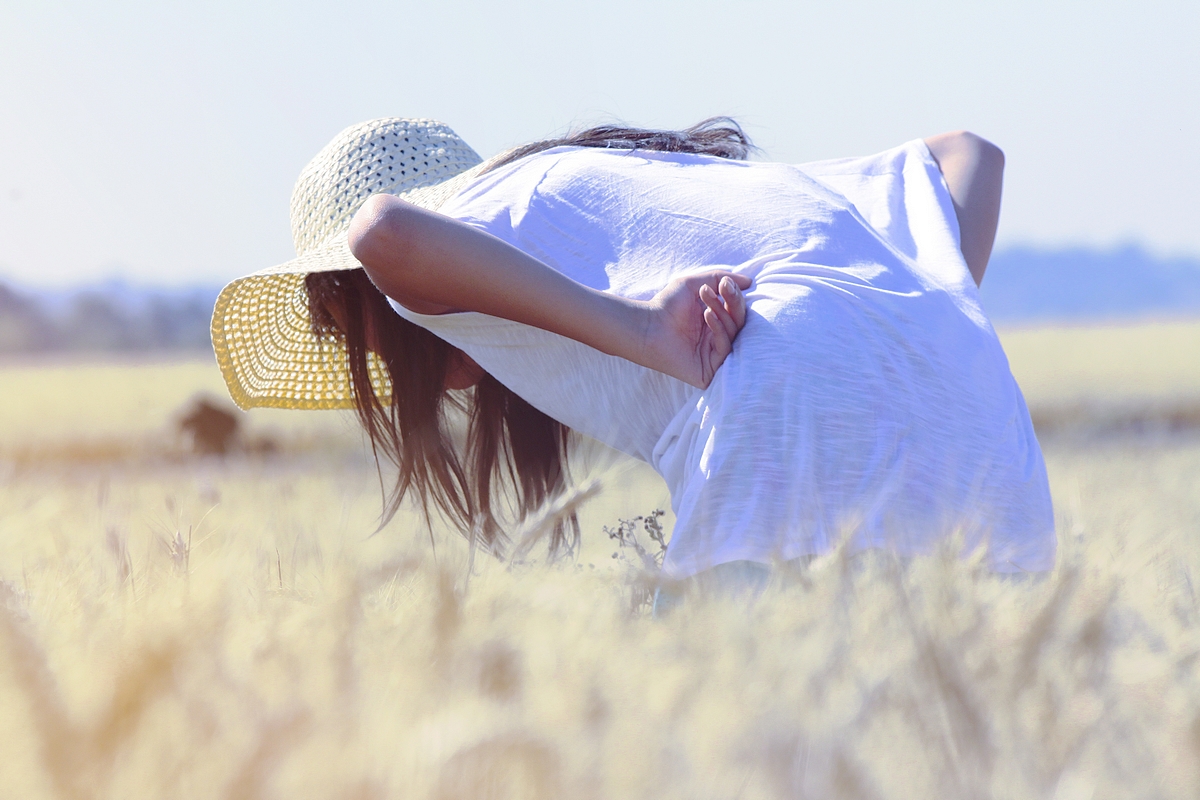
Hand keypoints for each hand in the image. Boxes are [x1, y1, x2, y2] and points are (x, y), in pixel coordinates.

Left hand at [642, 270, 751, 387]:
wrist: (646, 326)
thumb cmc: (666, 305)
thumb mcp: (695, 283)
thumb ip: (720, 278)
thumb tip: (749, 281)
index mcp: (715, 322)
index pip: (736, 310)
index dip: (735, 295)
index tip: (725, 282)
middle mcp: (716, 339)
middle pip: (739, 322)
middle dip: (734, 301)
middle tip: (723, 287)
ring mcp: (714, 355)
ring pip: (733, 333)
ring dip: (722, 311)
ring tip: (706, 297)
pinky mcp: (710, 369)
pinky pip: (725, 348)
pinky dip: (719, 329)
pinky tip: (708, 315)